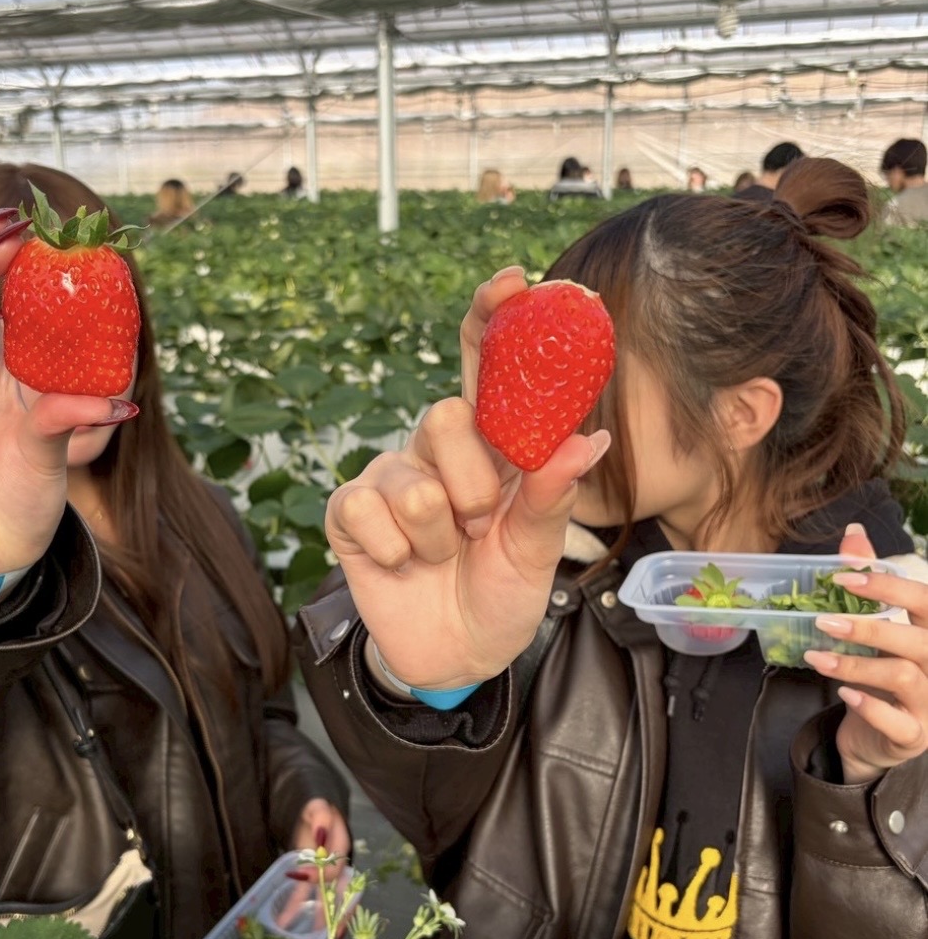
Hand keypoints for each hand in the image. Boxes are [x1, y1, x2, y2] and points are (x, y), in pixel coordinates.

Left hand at [280, 799, 350, 931]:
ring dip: (319, 919)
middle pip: (339, 892)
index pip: (336, 867)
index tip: (302, 877)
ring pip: (324, 899)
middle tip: (331, 936)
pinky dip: (297, 908)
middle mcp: (337, 863)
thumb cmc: (316, 807)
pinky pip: (305, 894)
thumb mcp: (318, 807)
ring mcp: (323, 872)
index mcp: (342, 846)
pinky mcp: (310, 875)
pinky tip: (285, 921)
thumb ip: (321, 817)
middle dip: (336, 915)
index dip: (321, 875)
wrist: (313, 809)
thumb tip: (320, 835)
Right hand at [326, 267, 609, 688]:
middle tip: (479, 525)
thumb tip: (588, 438)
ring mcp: (389, 478)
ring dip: (437, 534)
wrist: (456, 656)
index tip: (516, 282)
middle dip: (473, 483)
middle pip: (445, 416)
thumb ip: (553, 493)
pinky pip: (364, 510)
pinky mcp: (350, 515)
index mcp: (490, 446)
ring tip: (443, 554)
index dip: (494, 318)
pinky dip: (393, 551)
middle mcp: (437, 451)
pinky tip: (401, 565)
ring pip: (411, 477)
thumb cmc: (503, 592)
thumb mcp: (538, 549)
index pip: (485, 364)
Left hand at [803, 524, 927, 783]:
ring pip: (903, 677)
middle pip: (919, 641)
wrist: (879, 737)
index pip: (927, 602)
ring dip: (855, 665)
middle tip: (822, 621)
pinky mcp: (914, 736)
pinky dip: (868, 705)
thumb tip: (854, 533)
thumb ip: (871, 585)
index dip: (889, 587)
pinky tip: (843, 692)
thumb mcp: (878, 630)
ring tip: (816, 657)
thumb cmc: (882, 676)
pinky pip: (896, 721)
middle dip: (869, 628)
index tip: (841, 578)